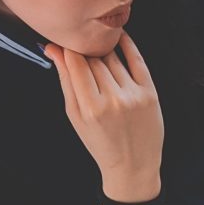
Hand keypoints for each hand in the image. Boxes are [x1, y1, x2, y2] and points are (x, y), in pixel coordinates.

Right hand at [44, 32, 163, 201]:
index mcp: (90, 108)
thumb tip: (54, 49)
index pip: (76, 62)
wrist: (133, 167)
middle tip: (81, 49)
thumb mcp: (76, 116)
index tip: (66, 45)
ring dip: (103, 49)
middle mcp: (113, 100)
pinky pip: (136, 59)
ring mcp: (133, 96)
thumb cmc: (100, 143)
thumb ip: (65, 82)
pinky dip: (126, 44)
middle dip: (85, 51)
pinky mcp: (150, 93)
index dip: (68, 49)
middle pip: (94, 58)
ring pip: (112, 57)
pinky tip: (119, 37)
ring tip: (97, 48)